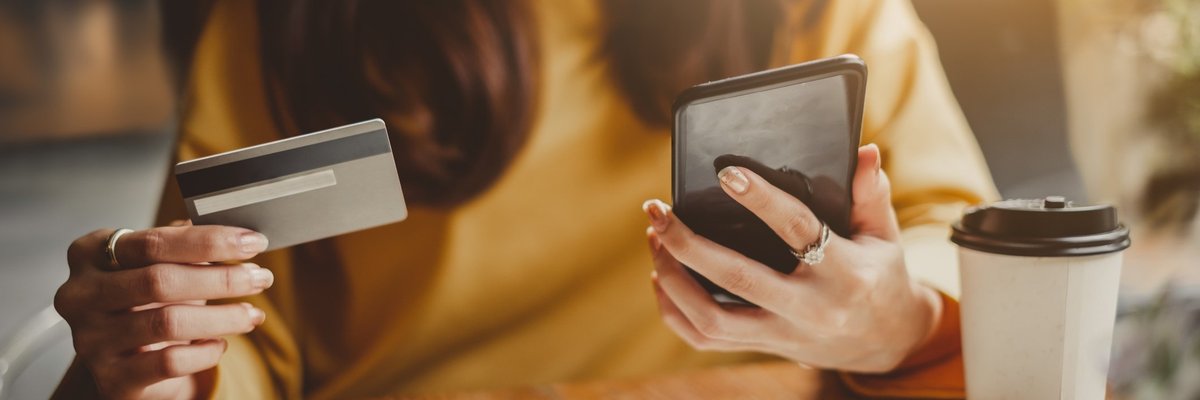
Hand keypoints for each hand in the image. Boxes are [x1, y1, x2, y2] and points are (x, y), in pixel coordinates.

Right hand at [55, 222, 273, 398]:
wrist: (125, 359)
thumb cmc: (147, 301)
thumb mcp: (161, 265)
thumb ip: (189, 246)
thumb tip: (239, 235)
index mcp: (90, 253)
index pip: (154, 242)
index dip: (209, 241)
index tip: (253, 242)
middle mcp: (80, 295)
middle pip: (159, 280)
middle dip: (221, 279)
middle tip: (261, 278)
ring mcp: (91, 339)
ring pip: (168, 322)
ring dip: (223, 317)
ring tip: (252, 314)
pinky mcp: (112, 378)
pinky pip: (170, 362)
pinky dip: (205, 352)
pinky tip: (220, 344)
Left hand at [642, 144, 941, 372]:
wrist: (886, 342)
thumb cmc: (880, 276)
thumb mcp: (885, 235)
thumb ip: (871, 194)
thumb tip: (863, 151)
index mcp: (844, 272)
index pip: (797, 229)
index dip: (761, 200)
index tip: (726, 173)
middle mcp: (810, 308)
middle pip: (737, 278)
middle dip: (688, 243)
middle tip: (657, 210)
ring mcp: (783, 333)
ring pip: (712, 318)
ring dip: (673, 278)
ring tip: (656, 238)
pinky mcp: (764, 347)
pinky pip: (706, 338)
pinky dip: (674, 311)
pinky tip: (661, 277)